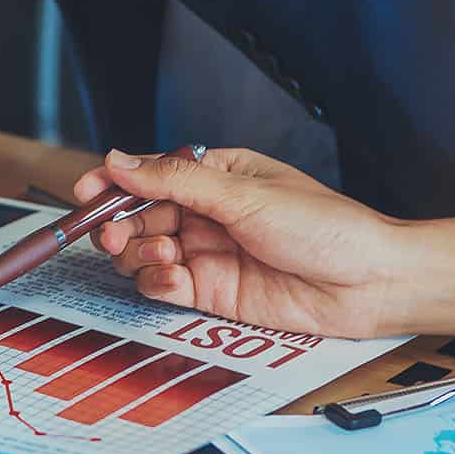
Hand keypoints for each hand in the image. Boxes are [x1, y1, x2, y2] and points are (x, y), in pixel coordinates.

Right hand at [75, 148, 454, 340]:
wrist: (368, 282)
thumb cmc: (325, 227)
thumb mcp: (243, 194)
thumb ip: (174, 181)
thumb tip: (118, 160)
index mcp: (216, 175)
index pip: (150, 175)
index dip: (113, 184)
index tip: (86, 193)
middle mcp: (207, 214)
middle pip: (138, 216)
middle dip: (118, 224)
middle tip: (110, 233)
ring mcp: (208, 254)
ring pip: (144, 252)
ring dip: (137, 254)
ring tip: (160, 254)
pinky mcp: (212, 293)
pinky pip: (163, 286)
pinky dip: (156, 282)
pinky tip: (171, 276)